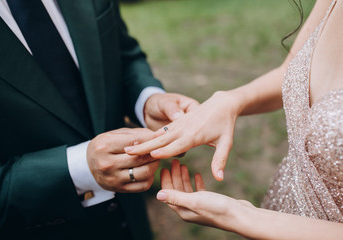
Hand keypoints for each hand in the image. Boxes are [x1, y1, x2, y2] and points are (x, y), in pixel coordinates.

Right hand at [87, 128, 159, 192]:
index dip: (151, 139)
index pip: (135, 142)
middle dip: (155, 152)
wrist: (88, 164)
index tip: (160, 137)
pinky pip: (143, 186)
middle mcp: (107, 163)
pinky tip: (148, 170)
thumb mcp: (116, 134)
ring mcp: (113, 178)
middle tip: (160, 149)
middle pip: (141, 158)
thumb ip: (137, 134)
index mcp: (105, 145)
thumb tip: (159, 134)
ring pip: (144, 172)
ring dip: (154, 165)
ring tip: (155, 159)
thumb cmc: (106, 146)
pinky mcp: (119, 189)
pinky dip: (150, 177)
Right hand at [126, 91, 241, 180]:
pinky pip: (161, 130)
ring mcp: (178, 125)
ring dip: (142, 141)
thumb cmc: (225, 124)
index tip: (148, 157)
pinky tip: (139, 141)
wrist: (222, 104)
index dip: (163, 152)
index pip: (176, 146)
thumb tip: (220, 178)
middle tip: (127, 152)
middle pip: (160, 140)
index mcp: (194, 136)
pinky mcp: (176, 122)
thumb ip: (220, 160)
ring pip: (157, 135)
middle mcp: (183, 130)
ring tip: (127, 148)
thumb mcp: (226, 143)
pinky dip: (149, 136)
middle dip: (144, 147)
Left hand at [156, 159, 255, 231]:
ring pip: (187, 190)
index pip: (169, 194)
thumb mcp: (194, 200)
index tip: (164, 166)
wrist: (241, 216)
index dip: (165, 180)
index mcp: (184, 210)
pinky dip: (196, 182)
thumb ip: (176, 197)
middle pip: (177, 191)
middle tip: (174, 161)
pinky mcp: (210, 202)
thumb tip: (158, 195)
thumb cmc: (218, 209)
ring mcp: (200, 206)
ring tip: (182, 165)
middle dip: (174, 176)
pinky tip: (196, 174)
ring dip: (184, 177)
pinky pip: (199, 191)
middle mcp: (190, 209)